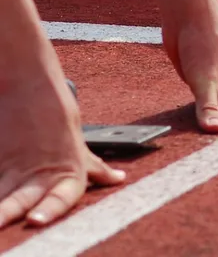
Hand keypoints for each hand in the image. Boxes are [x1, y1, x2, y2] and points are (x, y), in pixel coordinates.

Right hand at [0, 72, 124, 229]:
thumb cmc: (57, 113)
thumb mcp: (79, 145)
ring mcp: (12, 168)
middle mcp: (38, 172)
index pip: (61, 197)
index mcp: (68, 171)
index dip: (49, 210)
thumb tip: (117, 179)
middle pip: (21, 200)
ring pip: (1, 193)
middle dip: (12, 214)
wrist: (28, 84)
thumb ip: (94, 167)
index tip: (35, 220)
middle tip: (9, 223)